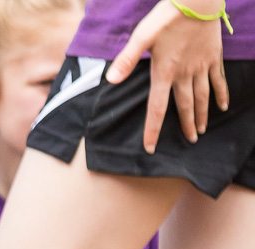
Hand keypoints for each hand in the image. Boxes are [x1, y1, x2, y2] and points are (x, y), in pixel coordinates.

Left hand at [109, 0, 229, 151]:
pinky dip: (221, 93)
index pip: (157, 108)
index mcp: (165, 72)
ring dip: (203, 114)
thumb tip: (111, 80)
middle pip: (185, 106)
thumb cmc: (166, 18)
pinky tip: (223, 106)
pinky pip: (218, 79)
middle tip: (190, 141)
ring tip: (202, 130)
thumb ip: (127, 59)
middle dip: (186, 125)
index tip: (151, 148)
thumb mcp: (142, 37)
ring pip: (203, 96)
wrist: (197, 0)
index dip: (153, 129)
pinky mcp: (213, 56)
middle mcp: (185, 74)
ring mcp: (201, 66)